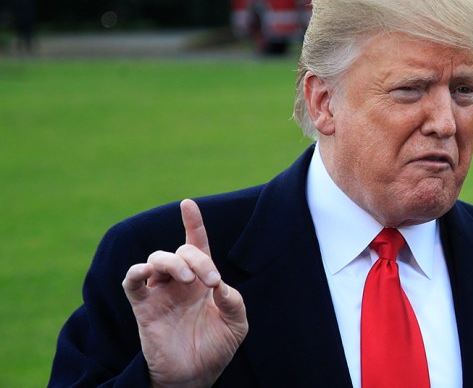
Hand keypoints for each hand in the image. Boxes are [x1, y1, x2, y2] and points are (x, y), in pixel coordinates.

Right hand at [122, 199, 247, 387]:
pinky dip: (137, 271)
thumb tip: (219, 285)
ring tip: (189, 280)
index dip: (193, 223)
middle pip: (182, 250)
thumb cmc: (216, 347)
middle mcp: (180, 281)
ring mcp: (160, 292)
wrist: (196, 375)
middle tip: (210, 281)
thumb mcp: (237, 323)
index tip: (188, 204)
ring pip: (158, 258)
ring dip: (174, 262)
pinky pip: (132, 281)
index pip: (197, 244)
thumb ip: (234, 301)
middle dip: (198, 258)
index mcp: (203, 280)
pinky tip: (147, 271)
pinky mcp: (143, 307)